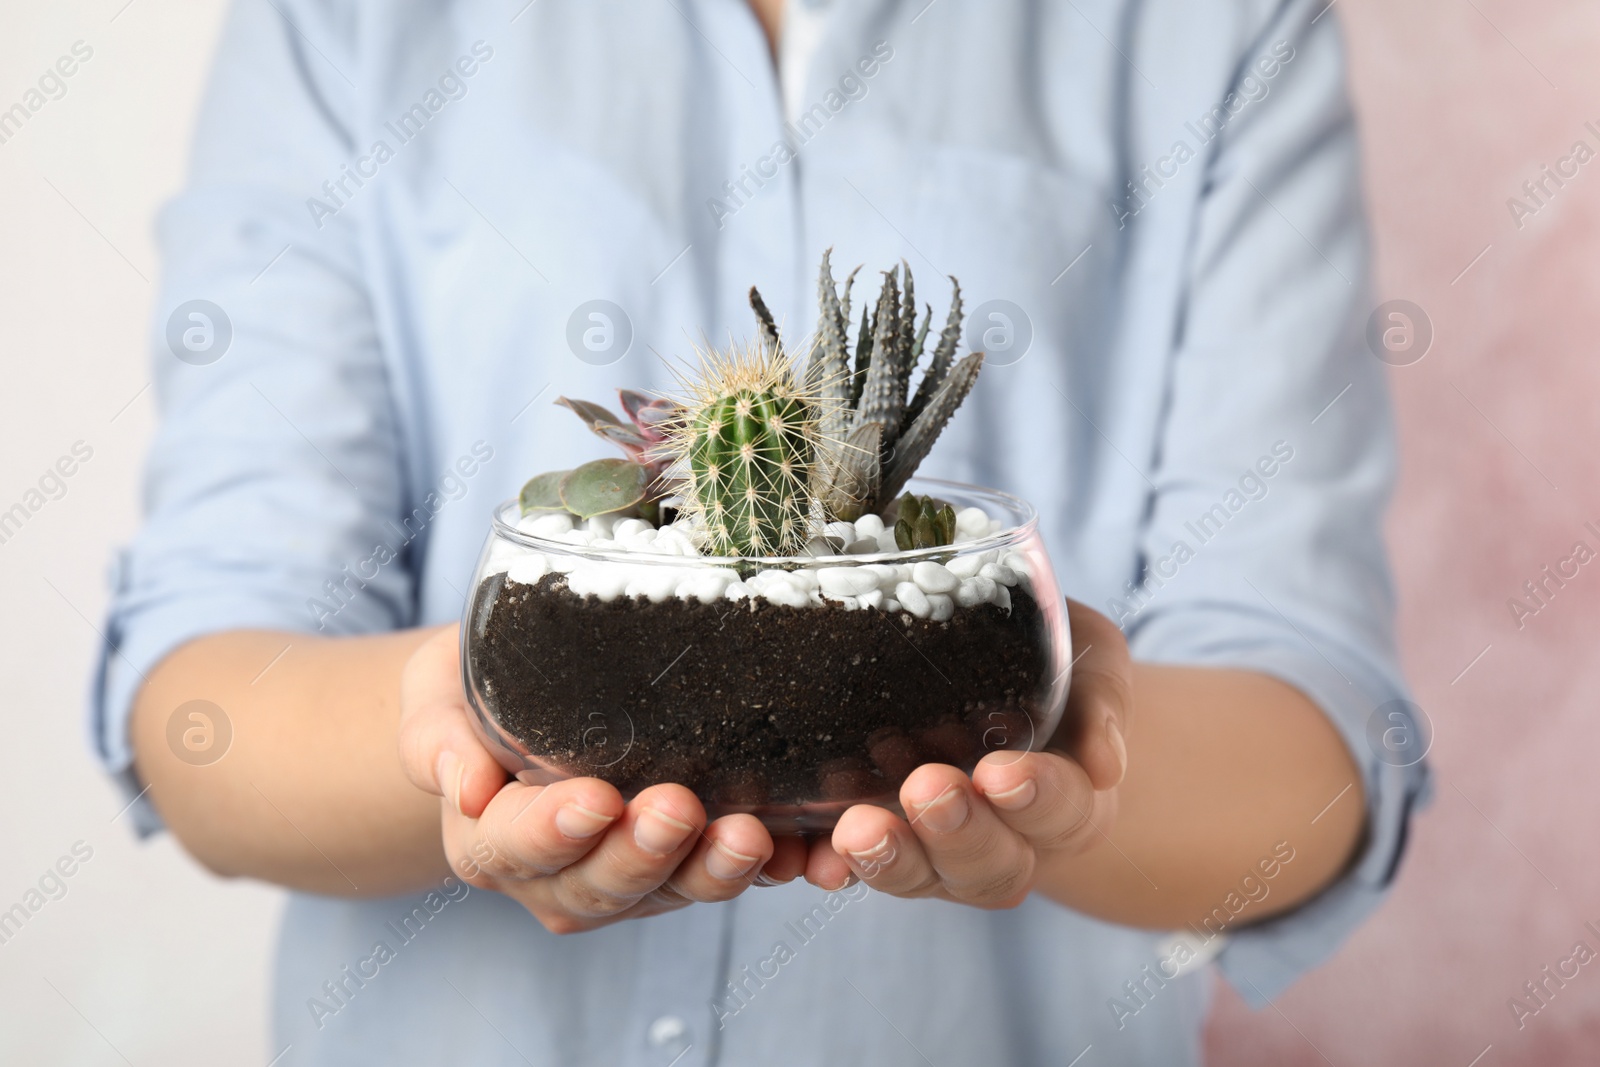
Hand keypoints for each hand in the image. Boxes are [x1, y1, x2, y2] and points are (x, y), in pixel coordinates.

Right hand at [397, 626, 807, 933]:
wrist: (526, 699)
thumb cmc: (477, 689)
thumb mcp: (436, 694)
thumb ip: (437, 735)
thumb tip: (458, 786)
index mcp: (490, 836)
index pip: (515, 847)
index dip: (554, 832)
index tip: (594, 800)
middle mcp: (560, 873)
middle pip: (600, 885)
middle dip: (643, 854)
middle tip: (678, 809)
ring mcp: (630, 875)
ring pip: (672, 891)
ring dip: (713, 871)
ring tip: (751, 836)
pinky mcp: (689, 863)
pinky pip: (732, 876)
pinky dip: (776, 869)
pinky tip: (809, 854)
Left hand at [808, 599, 1130, 905]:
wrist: (998, 679)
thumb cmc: (1054, 667)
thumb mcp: (1089, 660)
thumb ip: (1101, 699)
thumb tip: (1104, 764)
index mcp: (1069, 801)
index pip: (1064, 811)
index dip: (1037, 798)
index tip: (1003, 771)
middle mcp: (1009, 842)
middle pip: (992, 865)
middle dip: (959, 833)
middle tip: (927, 789)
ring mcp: (940, 852)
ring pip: (922, 877)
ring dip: (892, 858)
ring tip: (857, 830)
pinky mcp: (883, 843)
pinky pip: (856, 870)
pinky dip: (833, 869)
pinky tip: (813, 860)